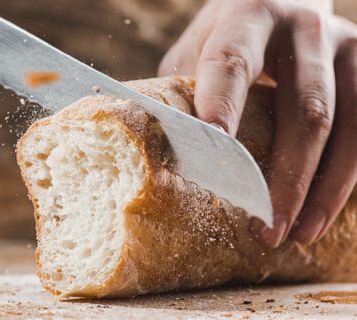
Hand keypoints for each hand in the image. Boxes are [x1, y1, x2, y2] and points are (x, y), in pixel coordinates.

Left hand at [159, 0, 356, 246]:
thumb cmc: (230, 37)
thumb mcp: (198, 49)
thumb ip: (185, 90)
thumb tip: (159, 148)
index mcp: (248, 17)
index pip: (232, 63)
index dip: (223, 106)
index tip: (213, 154)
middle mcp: (303, 28)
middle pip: (304, 109)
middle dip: (286, 176)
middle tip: (266, 226)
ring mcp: (343, 47)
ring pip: (345, 126)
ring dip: (324, 188)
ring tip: (298, 233)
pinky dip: (345, 178)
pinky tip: (321, 212)